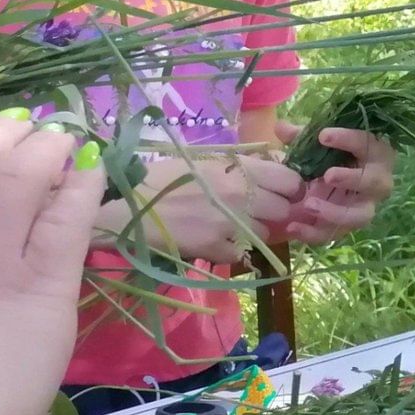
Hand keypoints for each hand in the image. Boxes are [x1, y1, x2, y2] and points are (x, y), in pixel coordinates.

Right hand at [134, 153, 303, 264]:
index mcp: (239, 168)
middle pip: (283, 209)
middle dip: (275, 212)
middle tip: (258, 213)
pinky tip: (215, 242)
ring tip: (231, 227)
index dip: (290, 188)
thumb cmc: (160, 177)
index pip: (290, 179)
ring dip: (254, 232)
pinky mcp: (214, 247)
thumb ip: (240, 167)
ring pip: (265, 233)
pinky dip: (232, 250)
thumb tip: (273, 166)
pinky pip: (240, 253)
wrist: (124, 204)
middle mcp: (241, 194)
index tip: (282, 192)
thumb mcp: (204, 161)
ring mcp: (229, 222)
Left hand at [278, 124, 395, 244]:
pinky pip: (336, 235)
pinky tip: (294, 227)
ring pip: (361, 215)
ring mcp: (366, 207)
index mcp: (376, 153)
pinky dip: (315, 234)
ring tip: (309, 205)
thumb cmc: (335, 155)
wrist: (339, 183)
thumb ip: (303, 136)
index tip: (323, 136)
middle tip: (328, 175)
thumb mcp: (320, 143)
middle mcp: (378, 181)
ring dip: (335, 212)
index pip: (368, 143)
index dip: (348, 139)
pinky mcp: (348, 227)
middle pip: (374, 182)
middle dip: (352, 179)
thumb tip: (280, 127)